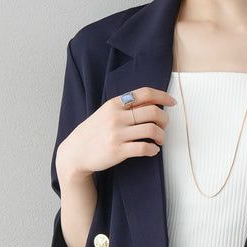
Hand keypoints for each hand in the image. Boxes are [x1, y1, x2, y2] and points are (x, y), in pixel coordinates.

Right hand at [55, 87, 175, 182]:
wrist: (74, 153)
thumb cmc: (93, 132)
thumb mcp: (105, 113)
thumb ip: (124, 107)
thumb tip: (151, 103)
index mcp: (114, 104)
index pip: (144, 93)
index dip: (162, 96)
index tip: (172, 102)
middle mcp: (116, 117)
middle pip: (152, 111)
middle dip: (165, 119)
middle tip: (164, 126)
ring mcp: (117, 134)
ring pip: (151, 129)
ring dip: (162, 135)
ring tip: (160, 140)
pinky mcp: (117, 151)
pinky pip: (144, 148)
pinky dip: (153, 149)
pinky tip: (153, 150)